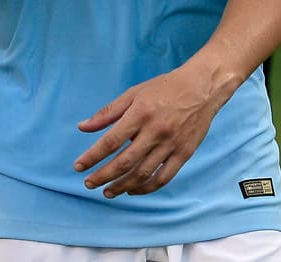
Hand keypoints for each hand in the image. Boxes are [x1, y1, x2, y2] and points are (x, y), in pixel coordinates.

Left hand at [72, 60, 226, 197]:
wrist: (201, 88)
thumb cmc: (164, 88)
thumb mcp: (133, 93)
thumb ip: (107, 112)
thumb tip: (82, 127)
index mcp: (140, 114)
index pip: (111, 141)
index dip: (93, 156)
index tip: (79, 166)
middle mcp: (155, 131)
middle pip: (125, 161)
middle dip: (104, 176)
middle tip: (89, 184)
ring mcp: (171, 144)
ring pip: (143, 173)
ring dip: (123, 186)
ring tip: (108, 192)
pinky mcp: (185, 154)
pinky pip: (164, 177)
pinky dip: (147, 188)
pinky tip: (133, 190)